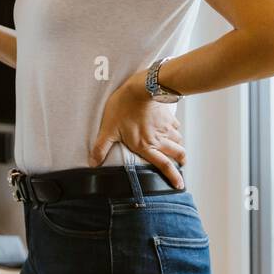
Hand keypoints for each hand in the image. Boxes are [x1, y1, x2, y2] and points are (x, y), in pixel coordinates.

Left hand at [88, 69, 186, 187]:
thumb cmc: (123, 108)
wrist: (141, 88)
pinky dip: (175, 131)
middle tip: (181, 165)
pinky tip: (171, 129)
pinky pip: (176, 126)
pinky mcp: (169, 116)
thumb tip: (93, 162)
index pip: (163, 165)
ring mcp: (166, 127)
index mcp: (146, 146)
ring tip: (176, 149)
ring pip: (178, 141)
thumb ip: (101, 147)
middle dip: (181, 162)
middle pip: (177, 154)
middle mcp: (160, 139)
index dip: (173, 177)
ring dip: (179, 147)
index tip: (180, 185)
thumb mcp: (109, 129)